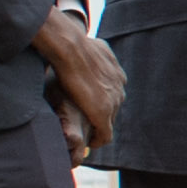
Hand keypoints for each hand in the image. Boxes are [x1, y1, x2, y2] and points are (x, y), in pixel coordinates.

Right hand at [34, 4, 124, 157]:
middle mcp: (119, 83)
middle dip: (103, 114)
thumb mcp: (83, 46)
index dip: (101, 100)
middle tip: (91, 124)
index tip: (91, 106)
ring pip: (110, 118)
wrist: (69, 49)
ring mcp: (114, 98)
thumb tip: (67, 44)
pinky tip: (91, 144)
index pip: (112, 90)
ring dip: (101, 126)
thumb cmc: (68, 45)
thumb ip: (84, 51)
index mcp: (115, 69)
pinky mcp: (103, 112)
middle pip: (114, 105)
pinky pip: (105, 132)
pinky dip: (99, 139)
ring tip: (91, 135)